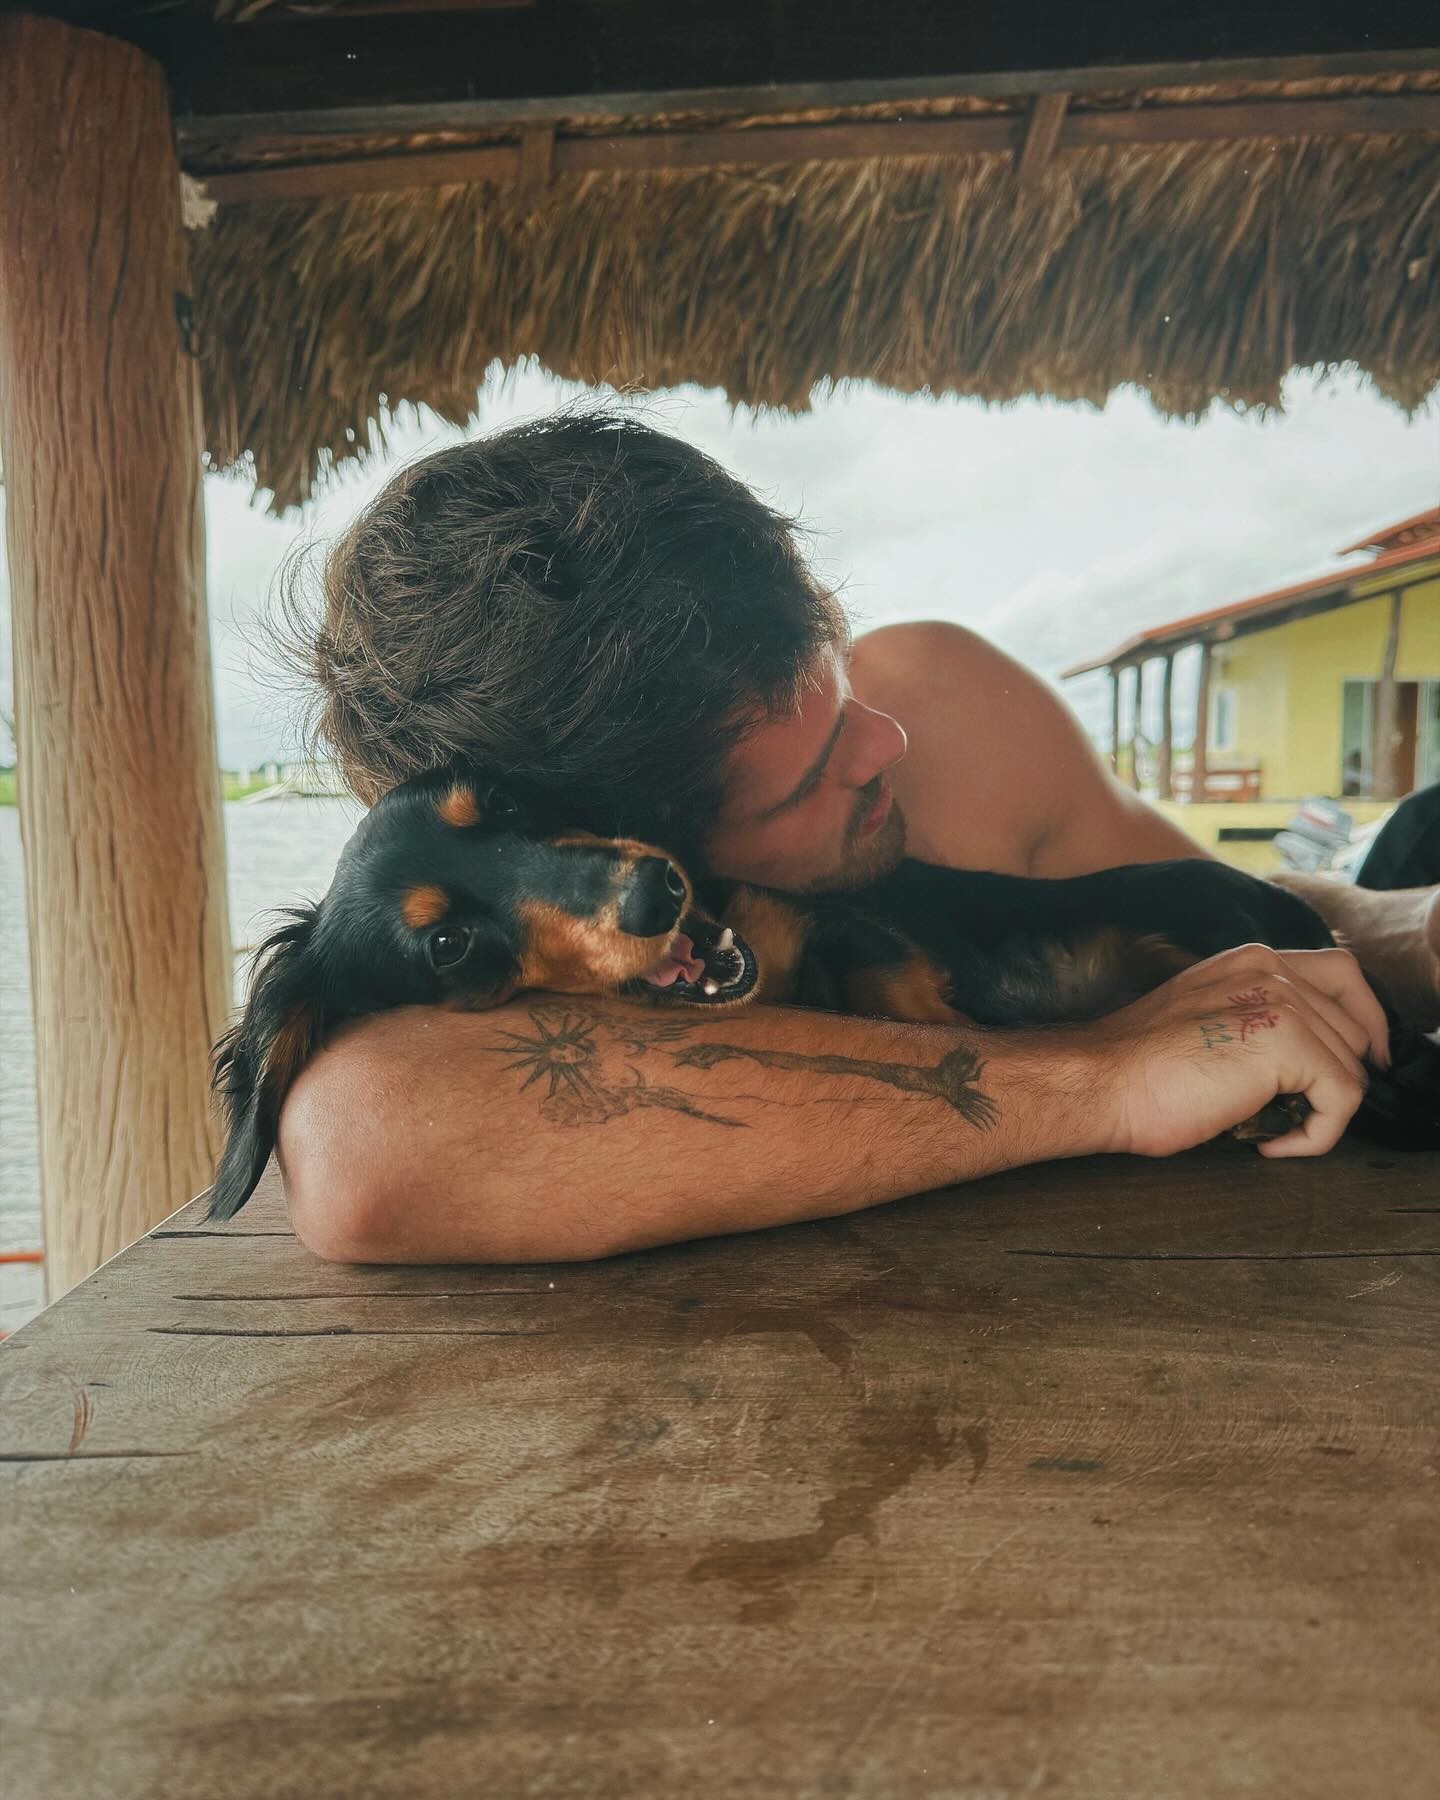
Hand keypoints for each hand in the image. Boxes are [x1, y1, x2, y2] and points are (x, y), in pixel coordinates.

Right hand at [1088, 944, 1389, 1158]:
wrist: (1100, 1080)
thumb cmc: (1135, 1067)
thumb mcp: (1203, 1020)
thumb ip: (1250, 1018)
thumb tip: (1299, 1062)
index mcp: (1249, 960)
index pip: (1342, 974)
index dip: (1363, 1019)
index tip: (1361, 1061)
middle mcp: (1269, 968)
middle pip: (1355, 1021)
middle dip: (1342, 1072)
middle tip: (1307, 1112)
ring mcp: (1281, 1002)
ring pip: (1351, 1065)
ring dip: (1321, 1109)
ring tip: (1271, 1130)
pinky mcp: (1287, 1044)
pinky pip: (1343, 1099)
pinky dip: (1317, 1135)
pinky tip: (1269, 1143)